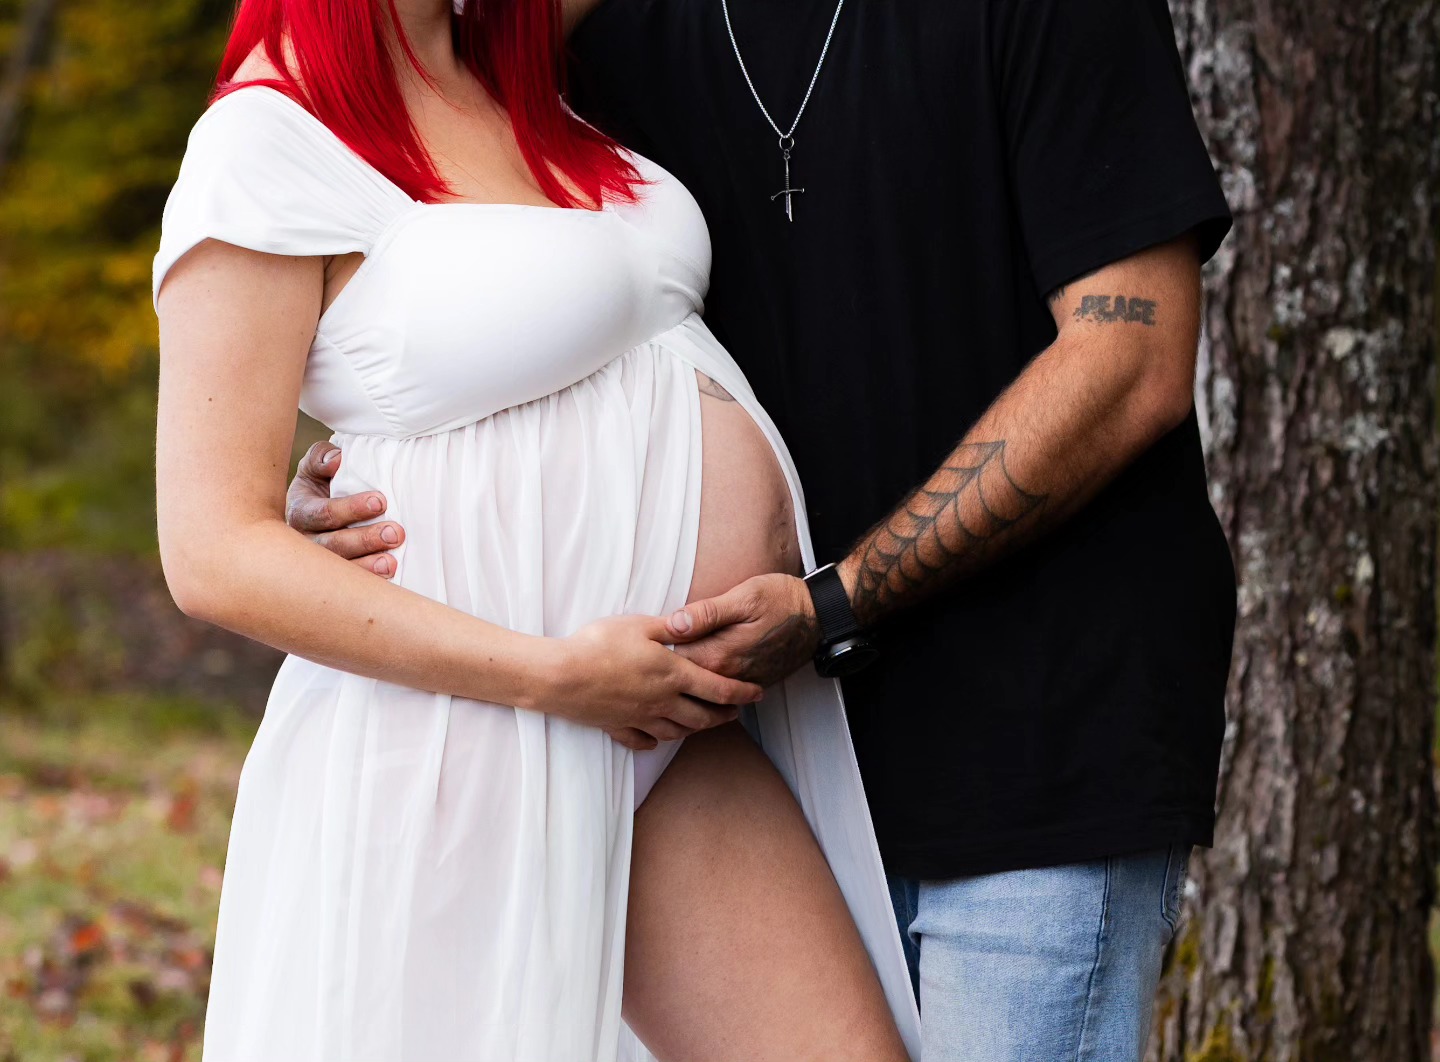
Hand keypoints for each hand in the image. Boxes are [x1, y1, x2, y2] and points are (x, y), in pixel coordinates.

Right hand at [286, 442, 406, 577]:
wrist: (314, 509)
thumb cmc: (319, 485)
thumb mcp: (314, 467)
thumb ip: (322, 458)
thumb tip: (336, 460)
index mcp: (301, 511)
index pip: (324, 513)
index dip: (351, 508)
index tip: (381, 501)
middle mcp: (305, 541)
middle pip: (333, 545)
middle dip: (365, 540)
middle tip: (395, 533)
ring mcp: (317, 564)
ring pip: (340, 569)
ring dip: (367, 566)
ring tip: (391, 562)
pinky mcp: (332, 578)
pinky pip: (348, 585)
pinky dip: (368, 583)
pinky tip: (388, 577)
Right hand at [547, 615, 763, 750]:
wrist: (560, 677)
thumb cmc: (599, 644)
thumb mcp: (639, 625)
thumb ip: (670, 627)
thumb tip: (693, 623)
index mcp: (672, 674)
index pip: (718, 688)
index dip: (742, 692)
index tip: (757, 694)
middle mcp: (662, 701)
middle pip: (703, 716)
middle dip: (724, 716)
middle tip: (736, 713)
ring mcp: (640, 718)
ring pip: (678, 732)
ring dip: (696, 729)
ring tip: (703, 723)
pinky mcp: (618, 727)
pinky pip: (643, 741)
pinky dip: (654, 741)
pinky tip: (657, 737)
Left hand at [665, 574, 819, 688]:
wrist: (819, 616)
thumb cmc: (783, 600)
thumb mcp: (745, 596)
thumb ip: (707, 613)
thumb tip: (675, 623)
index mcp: (719, 655)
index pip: (671, 658)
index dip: (658, 645)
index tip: (647, 636)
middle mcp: (728, 675)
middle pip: (681, 678)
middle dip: (665, 666)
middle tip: (651, 651)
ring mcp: (740, 683)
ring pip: (699, 687)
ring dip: (684, 676)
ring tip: (669, 661)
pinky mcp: (751, 684)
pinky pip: (719, 689)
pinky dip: (705, 683)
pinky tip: (697, 670)